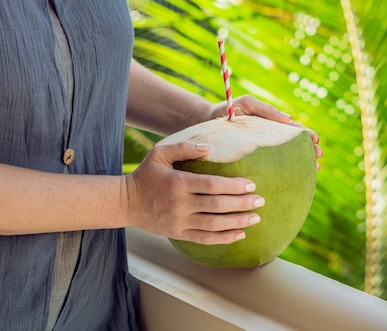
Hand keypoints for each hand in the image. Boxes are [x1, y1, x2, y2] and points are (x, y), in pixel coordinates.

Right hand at [124, 141, 264, 243]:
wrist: (126, 203)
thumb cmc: (146, 175)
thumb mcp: (159, 154)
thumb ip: (184, 147)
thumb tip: (208, 147)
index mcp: (178, 183)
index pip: (211, 185)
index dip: (233, 186)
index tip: (250, 184)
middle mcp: (180, 204)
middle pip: (217, 205)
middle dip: (241, 204)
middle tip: (260, 201)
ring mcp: (180, 222)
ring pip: (214, 225)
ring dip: (237, 222)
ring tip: (255, 218)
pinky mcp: (179, 234)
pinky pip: (204, 239)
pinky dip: (224, 238)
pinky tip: (240, 234)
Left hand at [208, 95, 322, 168]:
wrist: (205, 122)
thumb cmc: (227, 110)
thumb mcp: (246, 104)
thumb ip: (264, 109)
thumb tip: (288, 118)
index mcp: (269, 124)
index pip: (292, 130)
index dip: (305, 135)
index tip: (316, 140)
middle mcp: (268, 139)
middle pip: (294, 145)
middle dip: (309, 151)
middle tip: (319, 157)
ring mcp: (262, 151)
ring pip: (287, 158)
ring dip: (302, 163)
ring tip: (314, 170)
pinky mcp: (252, 161)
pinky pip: (271, 168)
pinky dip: (284, 173)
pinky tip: (292, 181)